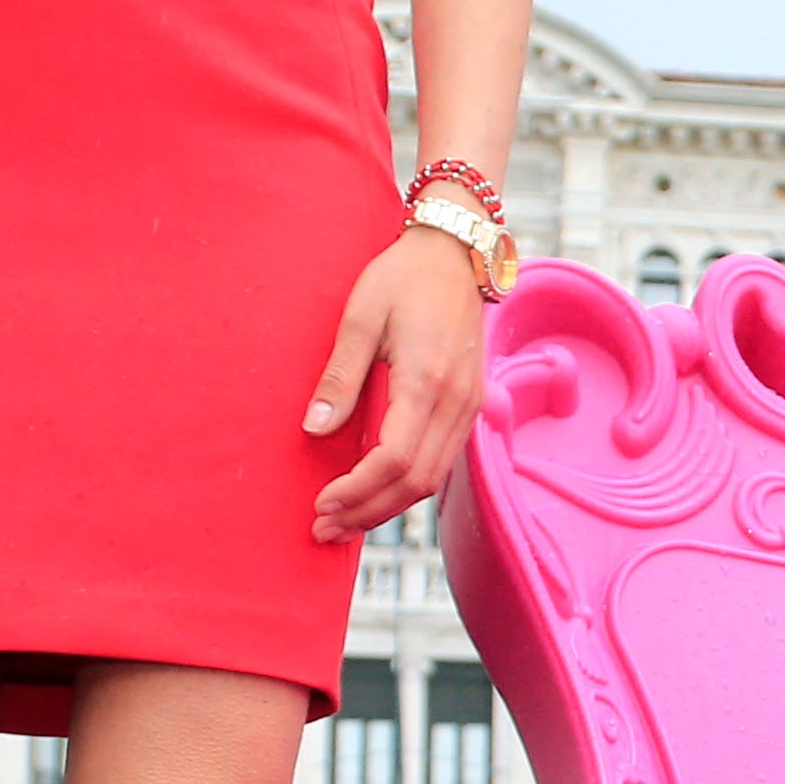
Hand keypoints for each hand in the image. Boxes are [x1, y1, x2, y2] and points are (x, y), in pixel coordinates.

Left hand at [305, 220, 491, 542]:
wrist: (457, 254)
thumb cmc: (403, 278)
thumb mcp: (360, 317)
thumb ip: (340, 376)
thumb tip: (315, 429)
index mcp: (428, 382)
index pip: (395, 460)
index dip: (358, 490)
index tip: (321, 504)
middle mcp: (456, 403)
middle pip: (417, 483)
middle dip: (368, 512)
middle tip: (324, 529)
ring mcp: (469, 407)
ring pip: (433, 480)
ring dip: (388, 506)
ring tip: (346, 520)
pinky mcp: (469, 407)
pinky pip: (441, 463)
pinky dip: (408, 487)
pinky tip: (378, 492)